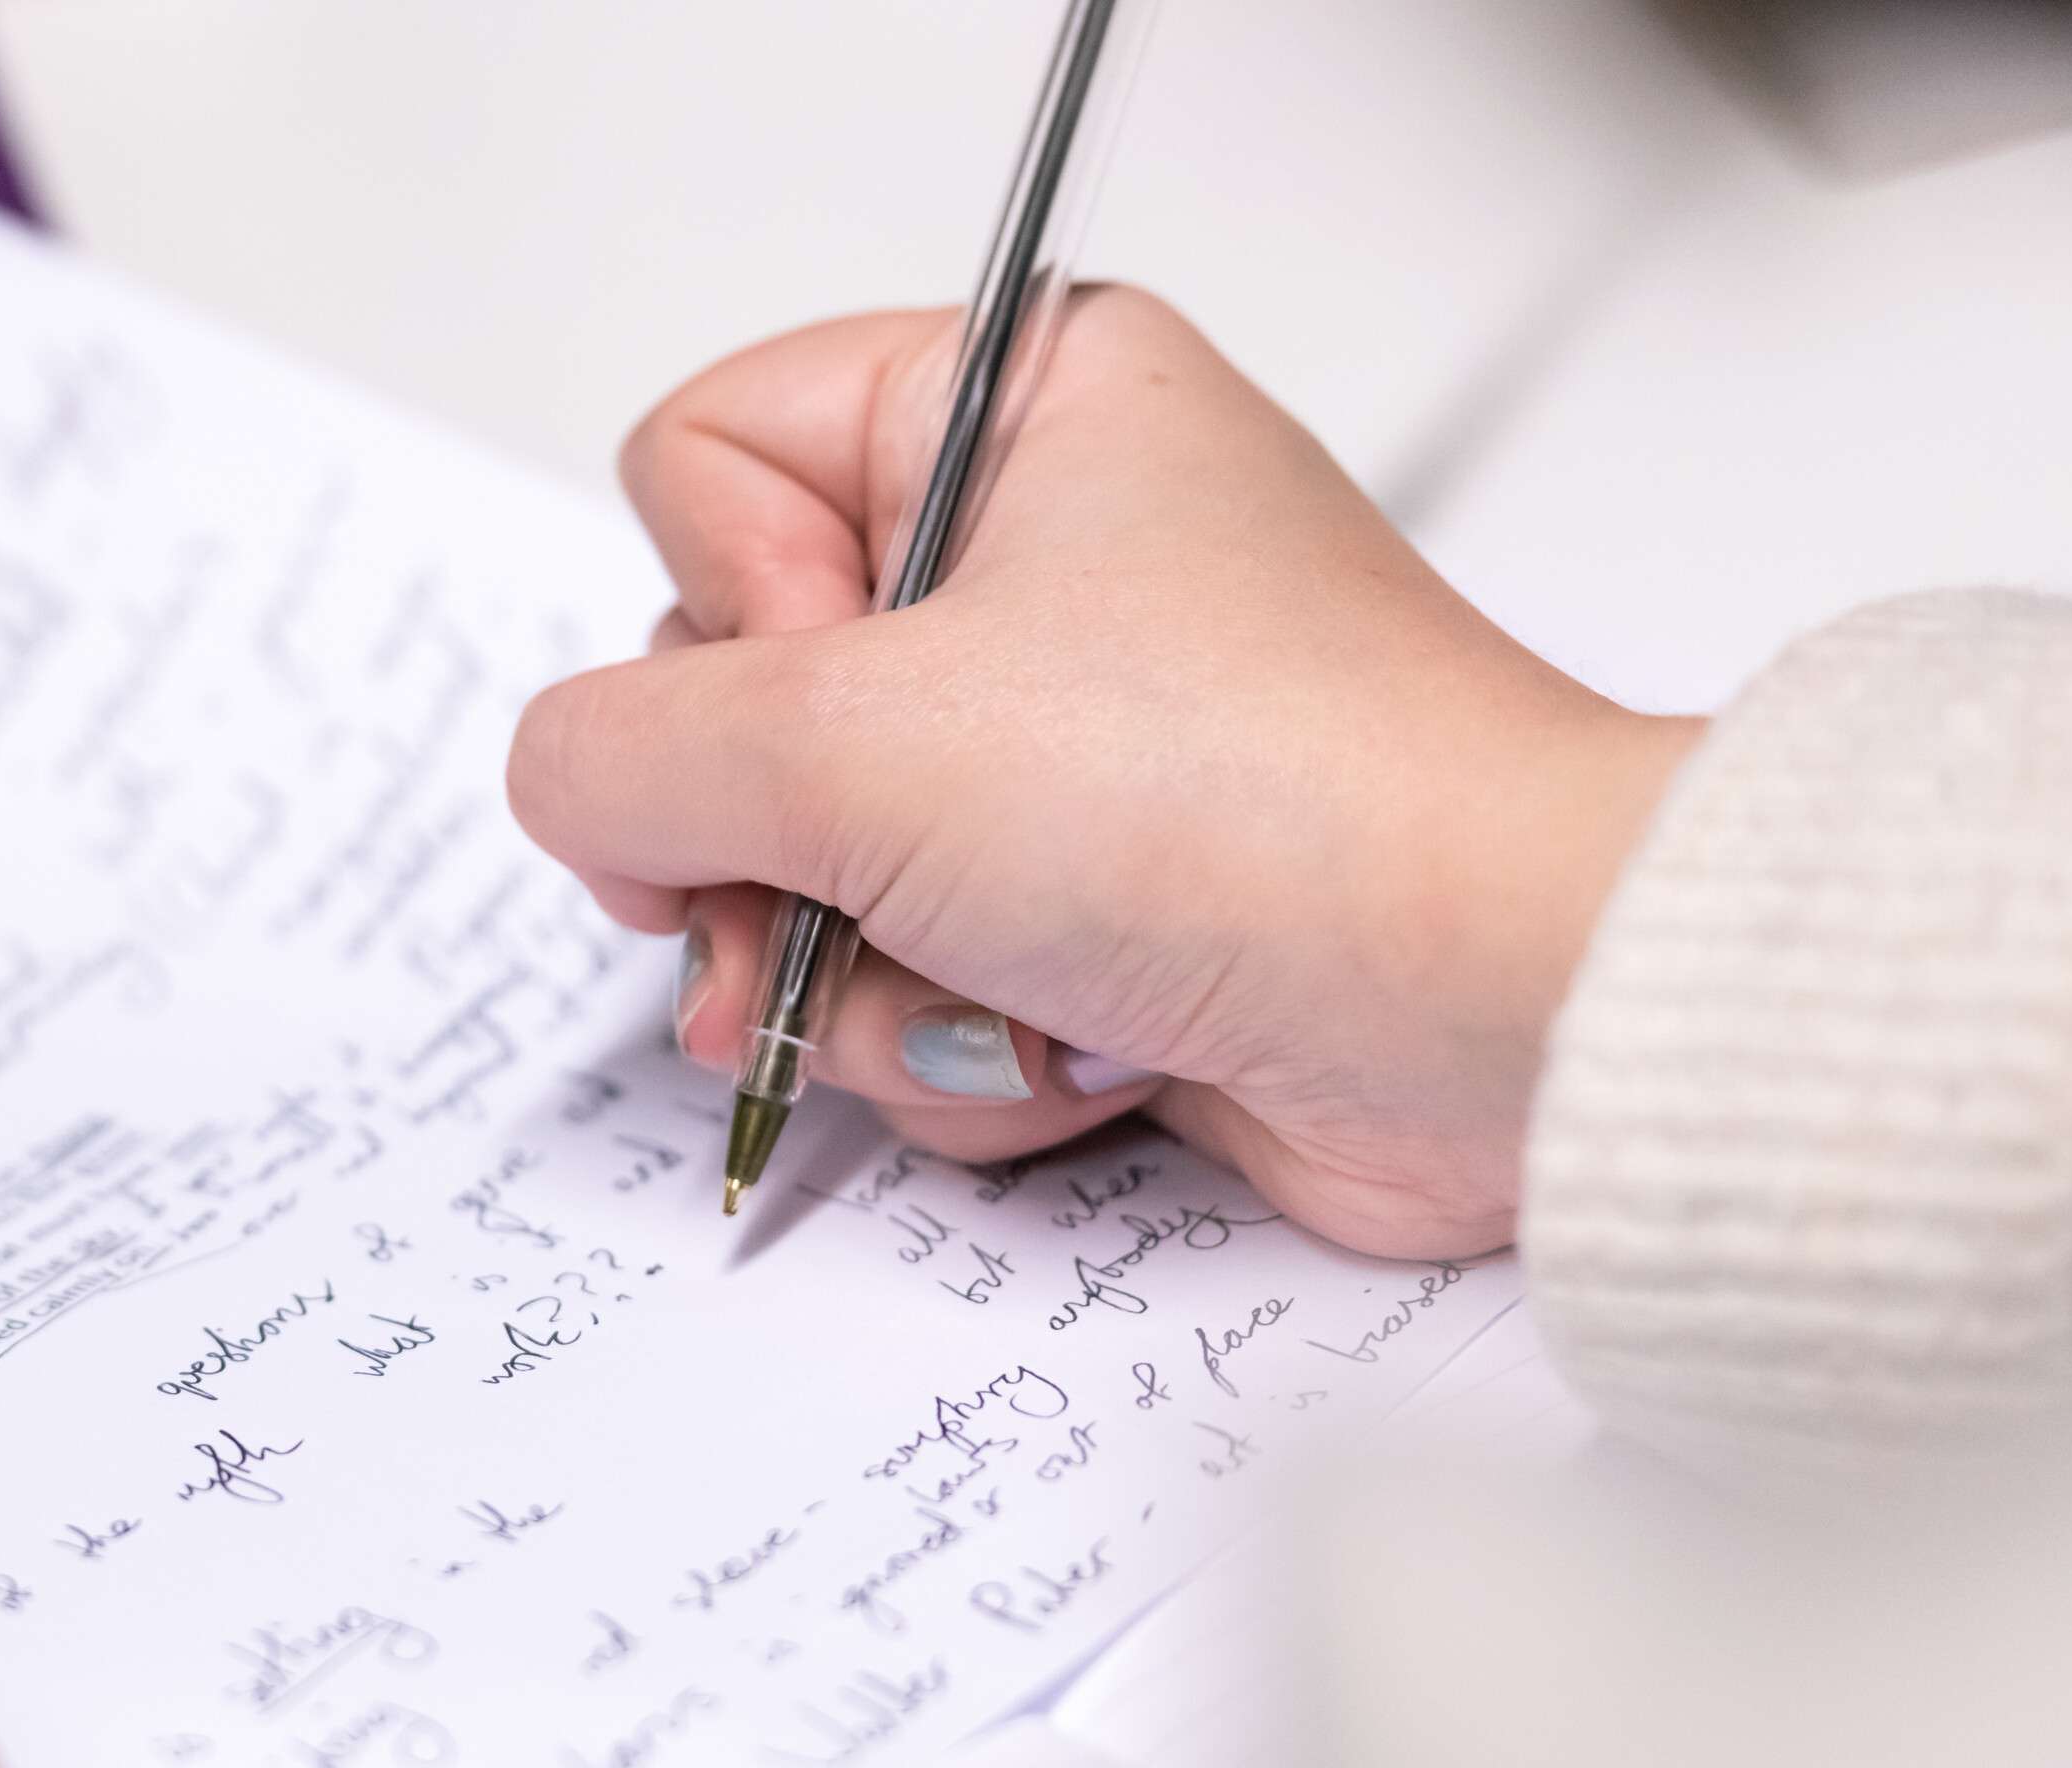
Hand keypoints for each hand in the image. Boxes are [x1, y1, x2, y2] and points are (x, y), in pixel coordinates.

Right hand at [508, 288, 1697, 1256]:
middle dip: (766, 850)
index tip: (837, 703)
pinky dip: (957, 1049)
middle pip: (732, 698)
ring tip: (984, 997)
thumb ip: (622, 752)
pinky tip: (1065, 1057)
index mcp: (1015, 405)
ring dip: (859, 976)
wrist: (1499, 1016)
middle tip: (835, 897)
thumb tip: (571, 792)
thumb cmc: (1252, 805)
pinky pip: (912, 981)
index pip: (703, 460)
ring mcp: (1069, 748)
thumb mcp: (850, 738)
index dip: (724, 614)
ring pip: (806, 869)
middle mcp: (1043, 558)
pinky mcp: (1100, 913)